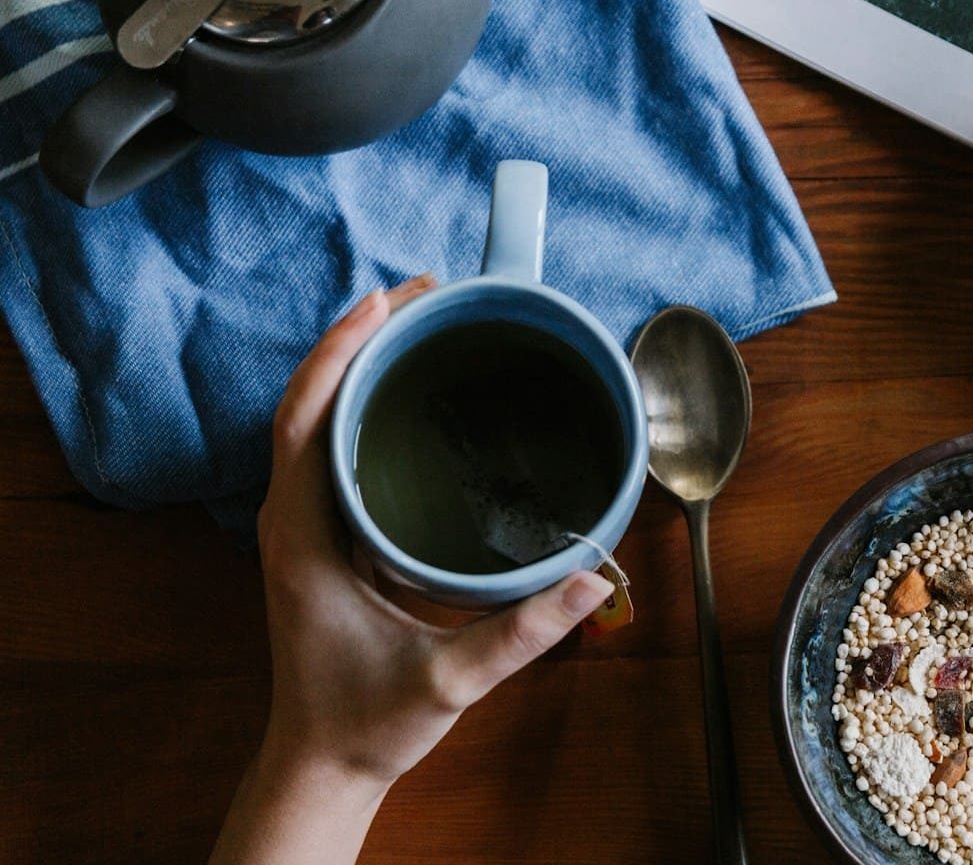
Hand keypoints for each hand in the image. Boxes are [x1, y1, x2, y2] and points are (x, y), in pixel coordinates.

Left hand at [242, 275, 611, 796]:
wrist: (324, 764)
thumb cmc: (367, 721)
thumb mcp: (449, 679)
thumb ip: (522, 632)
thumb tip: (593, 580)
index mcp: (305, 537)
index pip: (305, 419)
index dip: (340, 351)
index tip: (387, 301)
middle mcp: (295, 519)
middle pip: (310, 401)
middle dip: (360, 337)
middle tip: (426, 293)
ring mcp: (305, 526)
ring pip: (317, 420)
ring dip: (361, 365)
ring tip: (421, 322)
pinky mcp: (324, 537)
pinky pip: (333, 448)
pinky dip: (365, 405)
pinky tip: (412, 394)